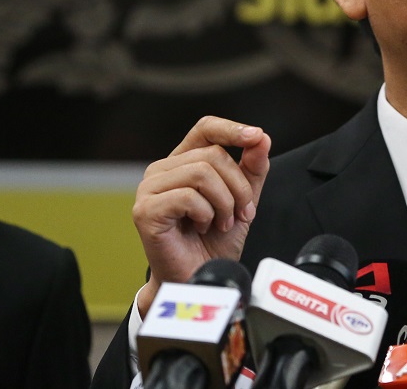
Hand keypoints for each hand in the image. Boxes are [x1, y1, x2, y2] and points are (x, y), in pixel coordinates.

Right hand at [132, 116, 270, 316]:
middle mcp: (162, 170)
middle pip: (212, 154)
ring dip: (224, 202)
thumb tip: (261, 138)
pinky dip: (206, 213)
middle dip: (238, 186)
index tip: (256, 136)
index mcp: (183, 162)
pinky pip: (188, 196)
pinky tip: (202, 227)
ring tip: (222, 222)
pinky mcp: (145, 210)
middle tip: (241, 213)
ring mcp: (150, 189)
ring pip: (201, 173)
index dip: (231, 128)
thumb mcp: (242, 199)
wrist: (200, 278)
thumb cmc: (214, 241)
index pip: (206, 128)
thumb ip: (252, 169)